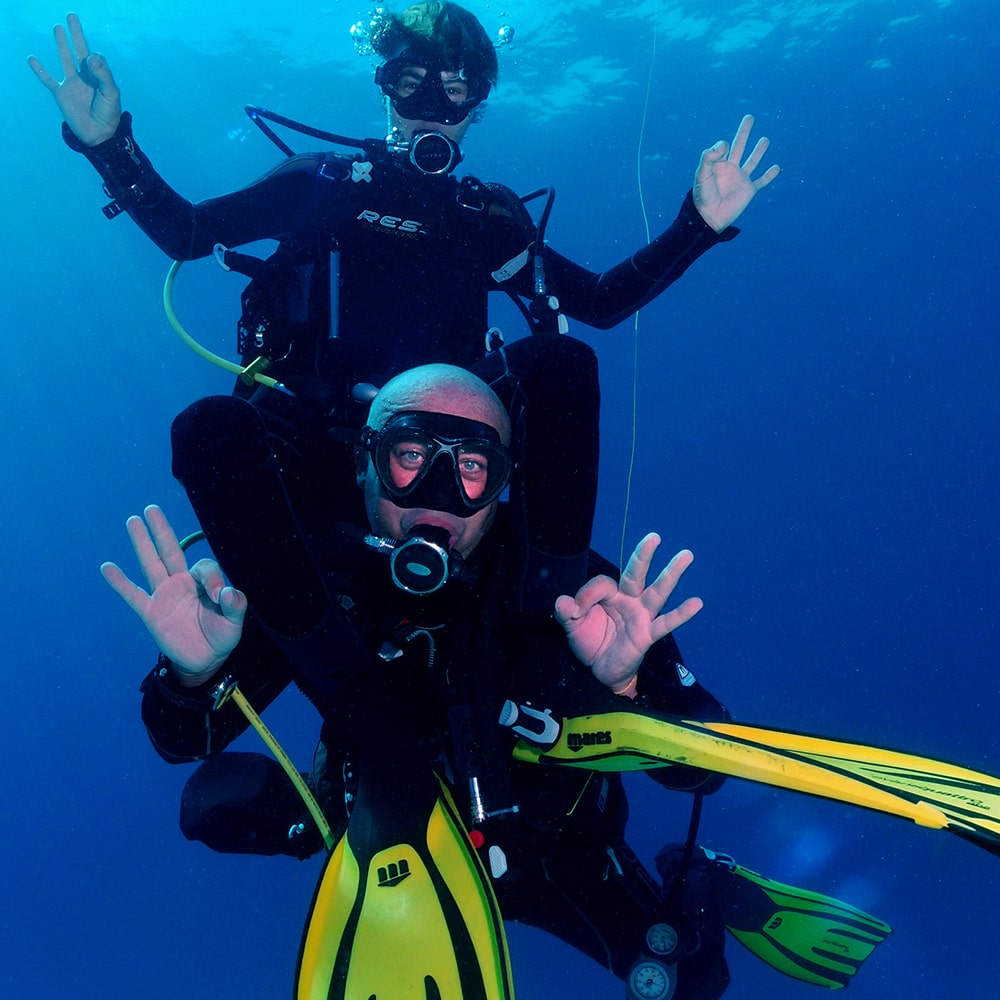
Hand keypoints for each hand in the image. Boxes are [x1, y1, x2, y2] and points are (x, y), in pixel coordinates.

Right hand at [28, 13, 121, 145]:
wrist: (99, 135)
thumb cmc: (108, 115)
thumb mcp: (111, 93)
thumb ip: (103, 74)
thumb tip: (90, 55)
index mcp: (99, 76)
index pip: (95, 58)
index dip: (94, 57)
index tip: (92, 62)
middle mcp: (86, 77)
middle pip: (80, 50)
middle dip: (76, 34)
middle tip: (72, 16)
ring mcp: (72, 84)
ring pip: (65, 59)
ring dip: (61, 44)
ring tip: (58, 28)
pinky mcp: (61, 94)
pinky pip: (48, 79)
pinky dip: (39, 70)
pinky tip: (32, 59)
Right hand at [101, 505, 246, 686]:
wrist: (205, 659)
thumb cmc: (221, 635)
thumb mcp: (234, 621)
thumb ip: (235, 605)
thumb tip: (226, 592)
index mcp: (201, 582)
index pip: (203, 567)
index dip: (211, 578)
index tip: (219, 596)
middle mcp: (181, 583)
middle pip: (170, 551)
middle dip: (162, 530)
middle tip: (152, 508)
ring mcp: (164, 596)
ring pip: (150, 565)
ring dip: (142, 544)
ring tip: (132, 521)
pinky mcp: (151, 612)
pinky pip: (133, 595)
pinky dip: (120, 582)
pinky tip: (107, 567)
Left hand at [554, 534, 702, 697]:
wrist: (601, 670)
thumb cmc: (590, 641)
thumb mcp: (572, 626)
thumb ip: (566, 612)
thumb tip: (563, 602)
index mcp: (609, 594)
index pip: (603, 583)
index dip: (588, 594)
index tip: (575, 609)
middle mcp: (628, 599)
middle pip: (636, 573)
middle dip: (643, 555)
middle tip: (654, 536)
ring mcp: (641, 615)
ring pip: (658, 592)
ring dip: (671, 574)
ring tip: (686, 555)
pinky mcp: (648, 634)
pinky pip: (666, 623)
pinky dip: (682, 614)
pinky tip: (697, 603)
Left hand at [693, 114, 779, 232]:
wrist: (710, 217)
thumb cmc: (703, 196)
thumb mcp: (702, 174)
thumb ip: (709, 157)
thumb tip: (724, 143)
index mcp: (718, 163)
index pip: (723, 147)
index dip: (722, 146)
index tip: (722, 149)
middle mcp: (730, 168)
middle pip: (739, 146)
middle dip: (744, 132)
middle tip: (749, 117)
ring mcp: (741, 178)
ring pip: (752, 161)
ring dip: (759, 150)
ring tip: (765, 139)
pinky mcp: (749, 190)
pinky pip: (761, 181)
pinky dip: (769, 175)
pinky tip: (776, 168)